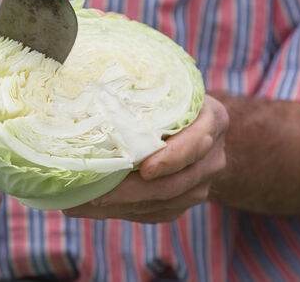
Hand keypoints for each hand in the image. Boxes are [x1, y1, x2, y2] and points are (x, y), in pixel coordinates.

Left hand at [63, 95, 228, 222]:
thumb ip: (139, 91)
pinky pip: (158, 213)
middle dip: (136, 191)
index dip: (172, 158)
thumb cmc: (165, 97)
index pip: (197, 143)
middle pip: (178, 182)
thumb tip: (87, 92)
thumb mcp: (160, 86)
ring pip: (166, 203)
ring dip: (125, 206)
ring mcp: (202, 182)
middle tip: (99, 193)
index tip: (145, 169)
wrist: (188, 120)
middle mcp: (212, 155)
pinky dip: (127, 212)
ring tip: (87, 202)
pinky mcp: (185, 200)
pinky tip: (99, 207)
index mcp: (213, 120)